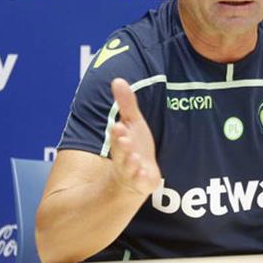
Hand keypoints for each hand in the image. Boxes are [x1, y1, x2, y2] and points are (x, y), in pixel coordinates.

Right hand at [108, 78, 161, 196]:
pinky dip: (142, 179)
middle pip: (121, 152)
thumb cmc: (133, 146)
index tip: (118, 125)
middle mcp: (124, 157)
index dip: (118, 132)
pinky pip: (142, 183)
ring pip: (130, 168)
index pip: (118, 136)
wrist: (133, 177)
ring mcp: (133, 172)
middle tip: (123, 139)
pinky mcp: (143, 183)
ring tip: (135, 158)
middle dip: (122, 146)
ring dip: (131, 163)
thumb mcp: (132, 123)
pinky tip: (146, 175)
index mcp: (121, 141)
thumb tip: (117, 79)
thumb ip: (126, 104)